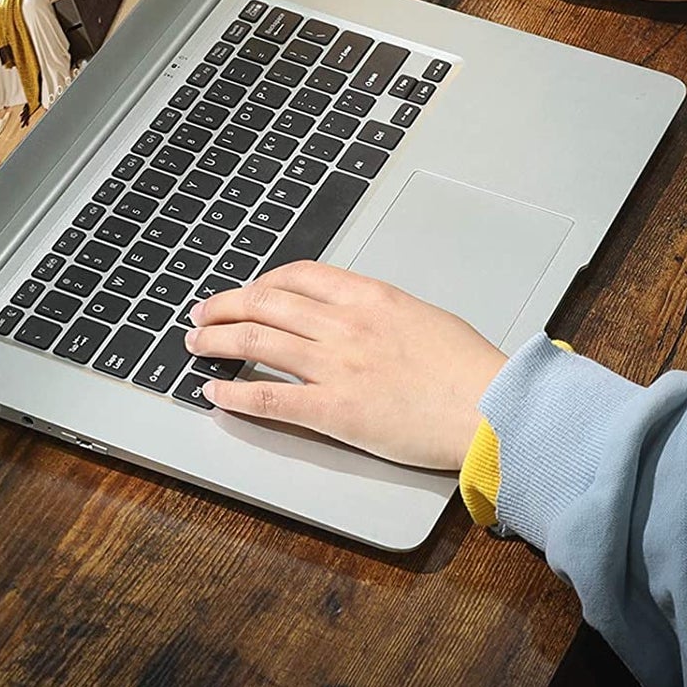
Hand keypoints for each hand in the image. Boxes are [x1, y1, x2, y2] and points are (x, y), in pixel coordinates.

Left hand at [185, 261, 506, 469]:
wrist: (492, 408)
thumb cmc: (468, 367)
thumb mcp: (420, 314)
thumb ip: (377, 309)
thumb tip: (349, 311)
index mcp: (367, 295)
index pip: (296, 275)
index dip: (261, 281)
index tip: (246, 291)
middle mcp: (344, 324)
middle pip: (265, 302)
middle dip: (224, 305)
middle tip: (200, 314)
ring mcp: (336, 366)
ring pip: (256, 340)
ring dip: (216, 340)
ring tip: (194, 344)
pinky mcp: (334, 411)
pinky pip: (269, 397)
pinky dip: (234, 392)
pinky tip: (214, 391)